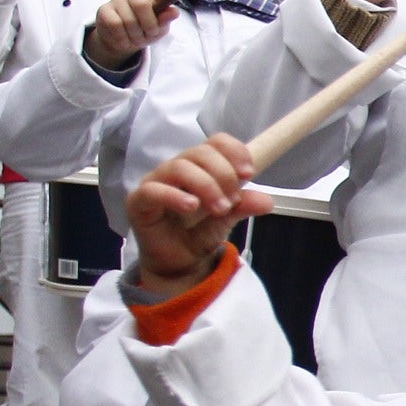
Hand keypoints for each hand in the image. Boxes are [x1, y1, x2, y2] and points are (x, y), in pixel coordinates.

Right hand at [85, 0, 177, 70]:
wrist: (121, 41)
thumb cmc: (143, 31)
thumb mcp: (158, 29)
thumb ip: (164, 20)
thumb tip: (174, 11)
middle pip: (142, 5)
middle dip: (148, 26)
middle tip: (149, 35)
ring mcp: (117, 1)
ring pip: (128, 20)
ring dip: (135, 36)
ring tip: (135, 39)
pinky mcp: (104, 10)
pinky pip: (115, 25)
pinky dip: (122, 38)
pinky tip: (124, 39)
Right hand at [127, 133, 271, 294]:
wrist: (180, 263)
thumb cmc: (200, 232)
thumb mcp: (229, 218)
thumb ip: (244, 205)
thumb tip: (266, 201)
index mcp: (201, 166)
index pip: (216, 142)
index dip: (234, 152)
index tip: (248, 174)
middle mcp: (177, 168)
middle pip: (200, 152)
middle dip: (223, 174)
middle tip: (232, 200)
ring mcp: (156, 182)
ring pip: (179, 167)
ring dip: (205, 185)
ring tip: (219, 209)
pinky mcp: (139, 201)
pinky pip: (153, 190)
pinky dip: (174, 196)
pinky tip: (191, 206)